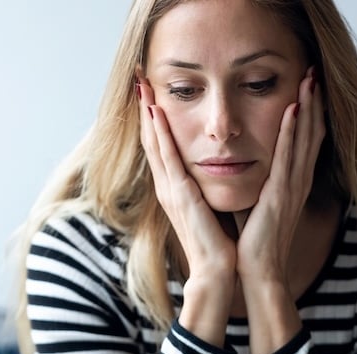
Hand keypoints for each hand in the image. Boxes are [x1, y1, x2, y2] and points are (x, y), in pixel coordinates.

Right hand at [137, 76, 235, 344]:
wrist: (217, 271)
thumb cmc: (218, 243)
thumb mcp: (209, 208)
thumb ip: (204, 190)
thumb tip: (211, 172)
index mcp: (175, 189)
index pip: (161, 146)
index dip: (154, 119)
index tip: (150, 92)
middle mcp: (168, 186)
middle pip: (152, 140)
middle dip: (145, 109)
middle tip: (138, 78)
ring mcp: (171, 190)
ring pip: (155, 144)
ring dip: (148, 114)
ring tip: (142, 87)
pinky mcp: (180, 195)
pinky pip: (168, 159)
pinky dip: (160, 135)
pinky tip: (156, 114)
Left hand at [235, 67, 325, 285]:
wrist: (258, 271)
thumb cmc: (254, 242)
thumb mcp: (258, 204)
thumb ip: (258, 184)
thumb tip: (245, 167)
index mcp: (292, 183)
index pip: (305, 140)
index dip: (309, 113)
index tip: (307, 87)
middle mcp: (297, 181)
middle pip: (311, 133)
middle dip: (314, 102)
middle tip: (314, 72)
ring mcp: (291, 186)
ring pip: (304, 138)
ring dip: (307, 107)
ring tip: (309, 80)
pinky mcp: (280, 194)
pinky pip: (288, 156)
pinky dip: (292, 132)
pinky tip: (293, 109)